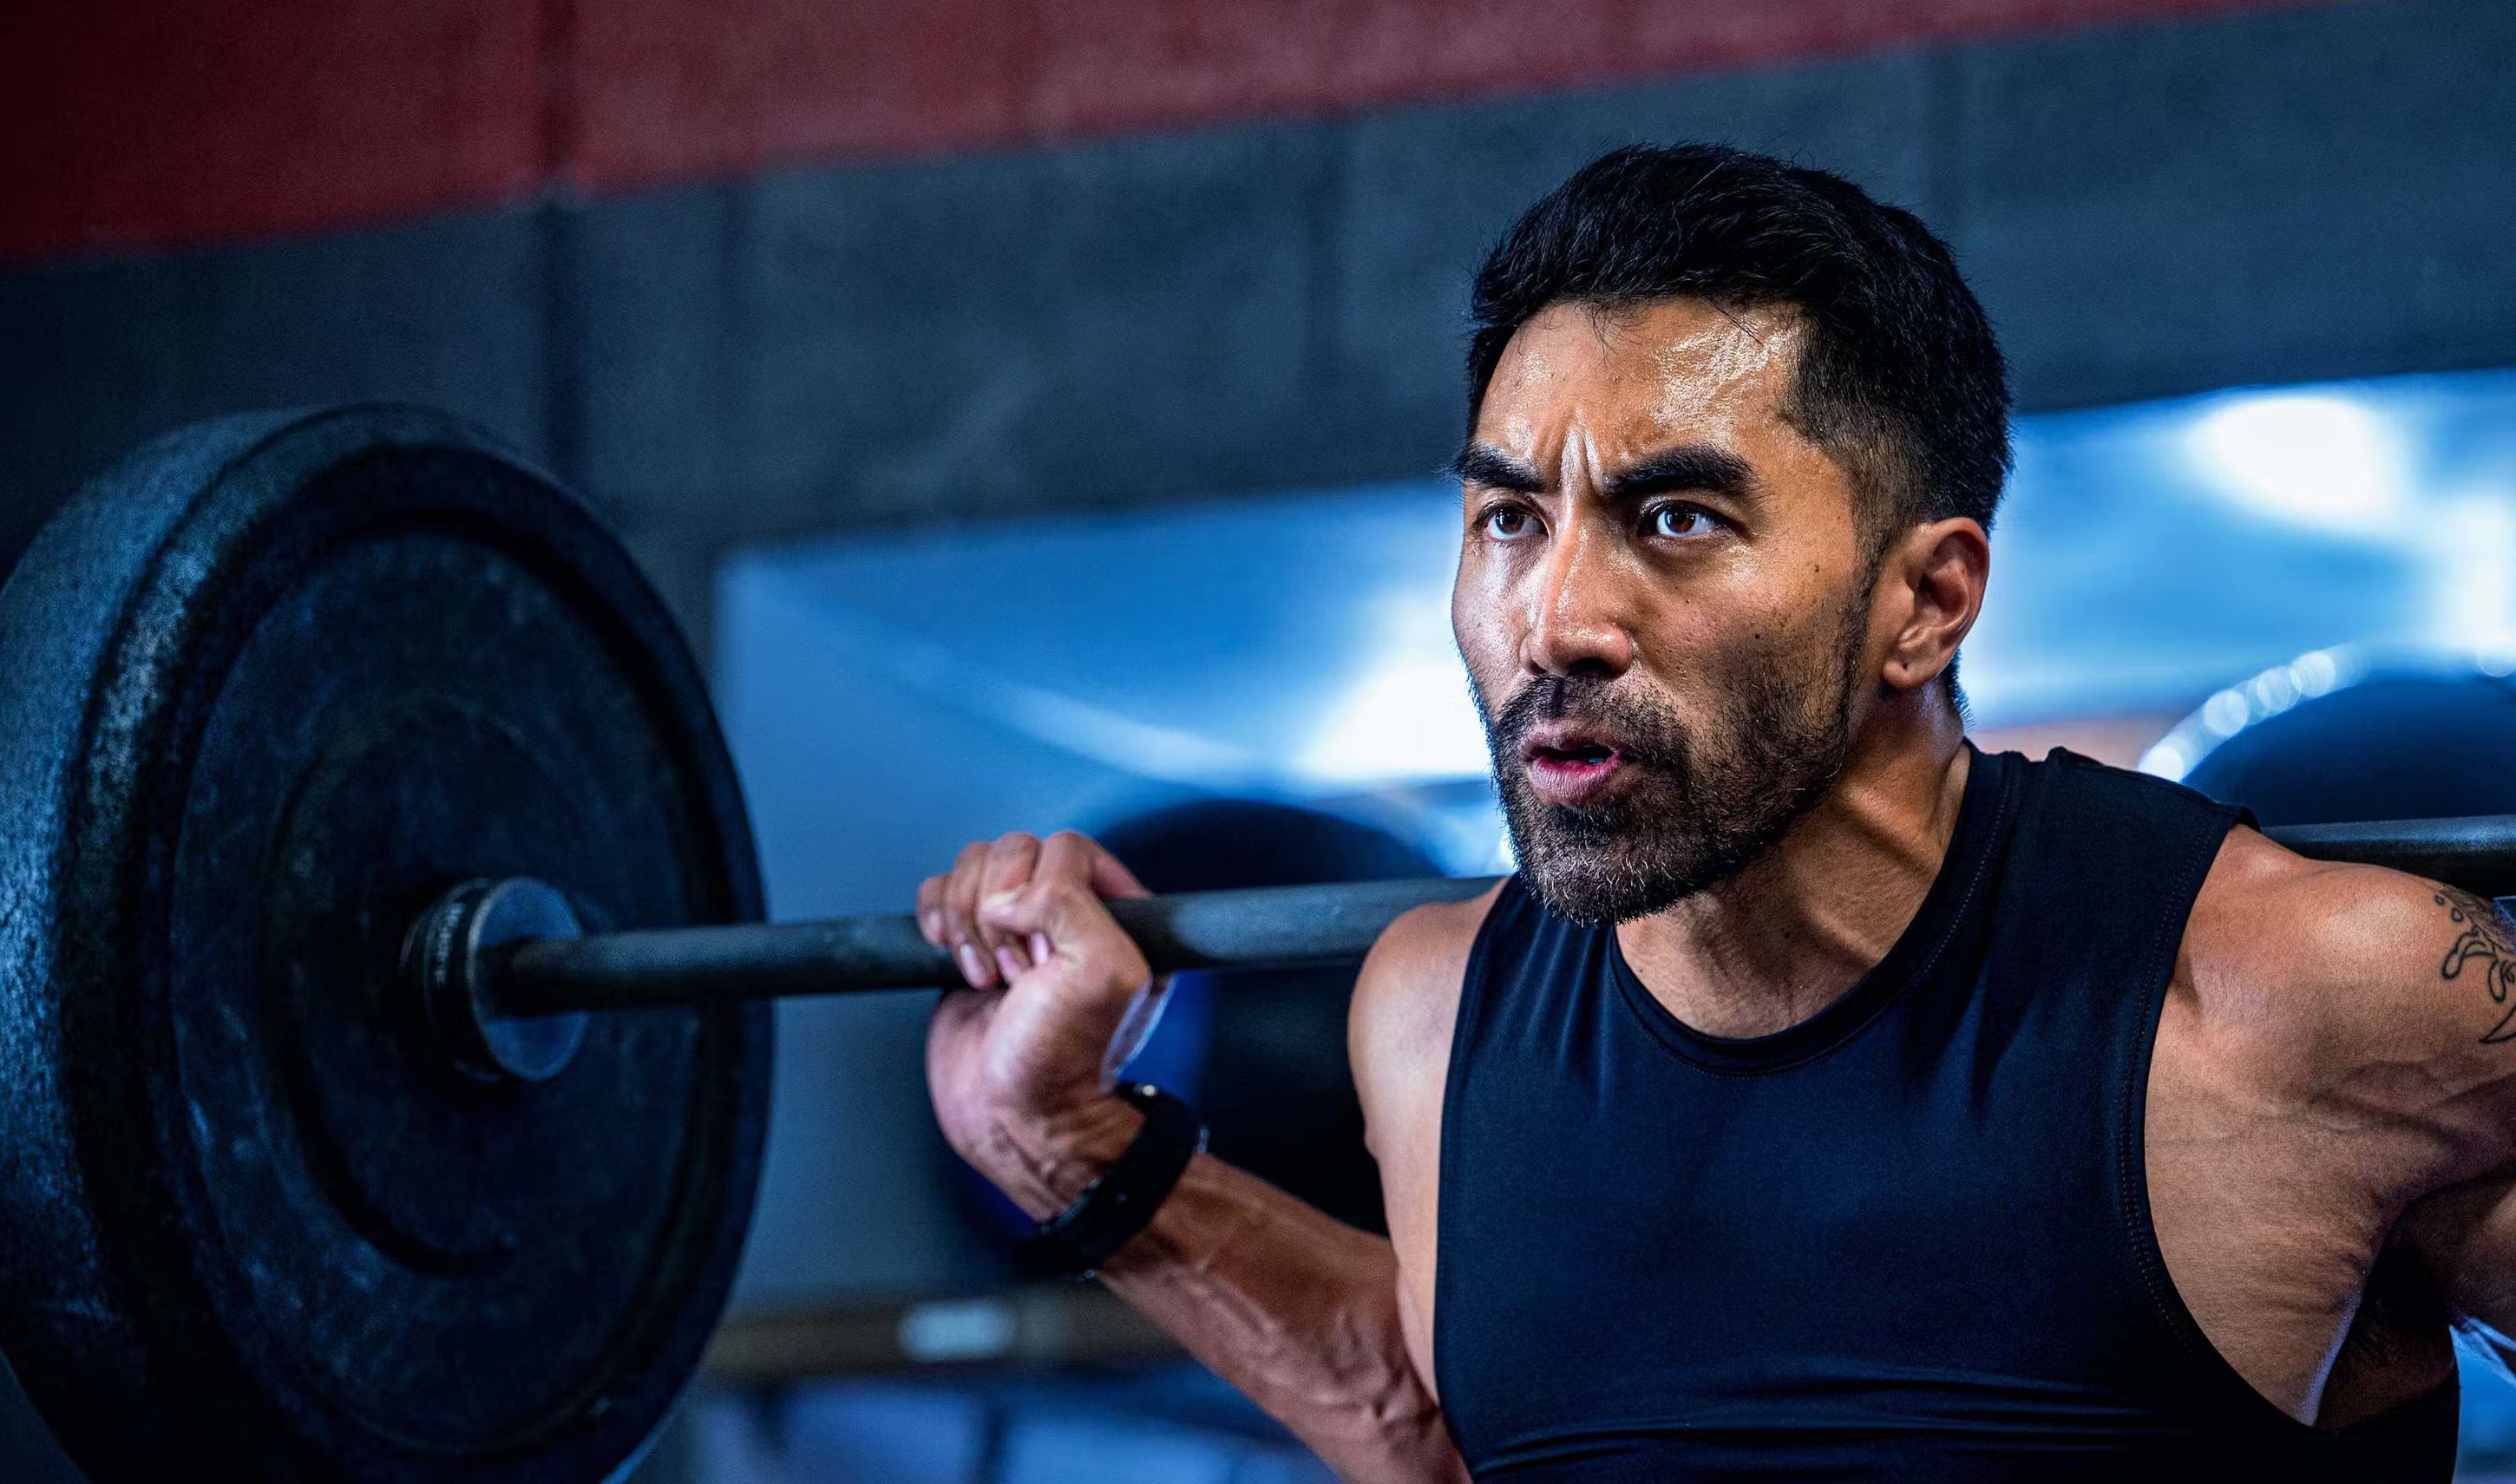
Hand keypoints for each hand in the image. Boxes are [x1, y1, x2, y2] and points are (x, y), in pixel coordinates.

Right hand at [918, 830, 1166, 1213]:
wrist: (1010, 1115)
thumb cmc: (1065, 1058)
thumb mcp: (1102, 973)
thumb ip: (1073, 902)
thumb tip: (1011, 890)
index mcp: (1118, 914)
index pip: (1069, 848)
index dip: (1047, 894)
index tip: (1049, 956)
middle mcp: (1068, 912)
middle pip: (1014, 851)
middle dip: (1002, 913)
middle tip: (1019, 974)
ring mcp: (1016, 926)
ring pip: (973, 866)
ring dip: (969, 921)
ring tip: (990, 977)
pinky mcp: (968, 941)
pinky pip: (940, 891)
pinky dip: (938, 919)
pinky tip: (955, 962)